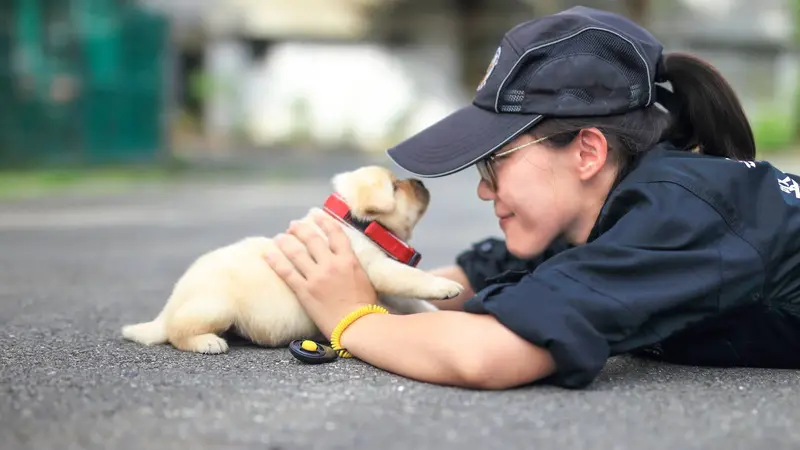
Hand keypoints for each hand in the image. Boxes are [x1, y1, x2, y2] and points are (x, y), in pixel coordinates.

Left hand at [263, 211, 378, 337]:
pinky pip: (287, 272)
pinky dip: (276, 262)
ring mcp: (316, 277)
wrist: (357, 324)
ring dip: (286, 242)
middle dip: (301, 229)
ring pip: (297, 253)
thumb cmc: (365, 306)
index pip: (335, 234)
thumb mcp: (365, 278)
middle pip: (312, 240)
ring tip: (280, 237)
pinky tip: (268, 254)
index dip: (324, 221)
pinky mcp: (304, 291)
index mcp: (348, 260)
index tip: (316, 214)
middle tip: (293, 225)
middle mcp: (331, 264)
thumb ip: (352, 265)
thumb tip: (344, 258)